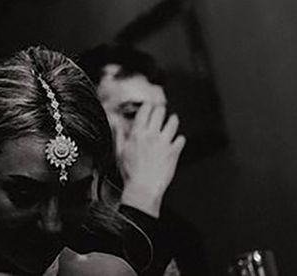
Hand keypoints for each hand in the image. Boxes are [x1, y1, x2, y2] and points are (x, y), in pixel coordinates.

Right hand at [117, 103, 185, 217]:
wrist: (143, 189)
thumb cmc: (130, 173)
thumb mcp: (119, 151)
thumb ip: (119, 134)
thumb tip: (115, 122)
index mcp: (137, 133)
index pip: (145, 111)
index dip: (148, 106)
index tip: (149, 106)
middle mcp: (152, 135)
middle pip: (160, 112)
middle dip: (160, 110)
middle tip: (160, 111)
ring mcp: (164, 143)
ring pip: (173, 122)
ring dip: (173, 120)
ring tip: (172, 120)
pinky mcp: (174, 152)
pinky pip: (181, 139)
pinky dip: (179, 138)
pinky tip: (177, 140)